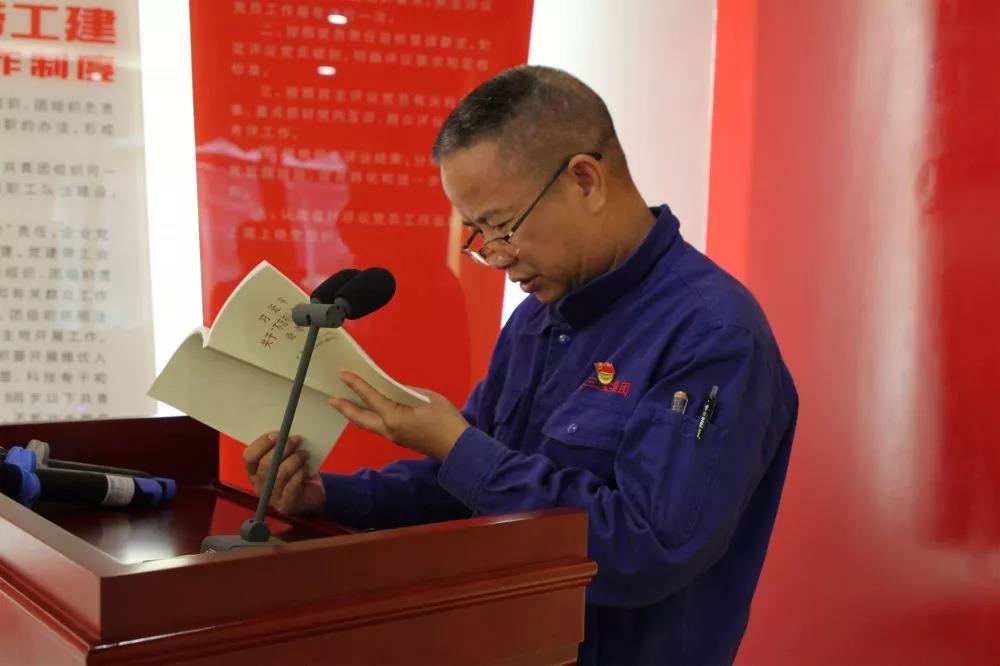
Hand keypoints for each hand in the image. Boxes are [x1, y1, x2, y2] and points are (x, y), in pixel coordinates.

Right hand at [243, 431, 325, 515]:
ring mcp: (270, 497)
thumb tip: (286, 434)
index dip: (262, 444)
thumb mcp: (286, 456)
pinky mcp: (284, 505)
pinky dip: (300, 474)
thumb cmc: (296, 471)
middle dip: (282, 449)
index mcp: (254, 471)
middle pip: (265, 465)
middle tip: (297, 440)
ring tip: (304, 454)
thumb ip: (281, 446)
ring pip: (279, 474)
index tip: (278, 434)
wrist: (311, 494)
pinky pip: (291, 487)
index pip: (249, 456)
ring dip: (294, 460)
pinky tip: (306, 468)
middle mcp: (258, 484)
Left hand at [330, 372, 469, 459]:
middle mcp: (389, 429)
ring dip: (356, 415)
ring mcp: (394, 437)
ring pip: (369, 425)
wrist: (458, 448)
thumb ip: (408, 393)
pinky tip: (370, 412)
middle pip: (361, 418)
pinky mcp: (400, 440)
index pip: (371, 398)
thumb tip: (396, 392)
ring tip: (346, 405)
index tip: (343, 375)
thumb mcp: (428, 398)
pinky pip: (379, 427)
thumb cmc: (446, 421)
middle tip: (332, 399)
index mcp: (394, 417)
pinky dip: (370, 418)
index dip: (356, 385)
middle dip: (346, 408)